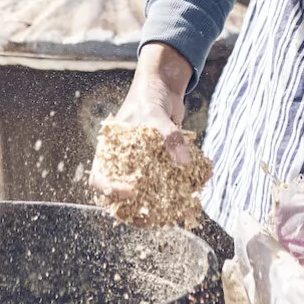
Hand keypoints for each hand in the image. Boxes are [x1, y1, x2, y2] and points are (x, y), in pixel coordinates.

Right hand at [88, 44, 198, 201]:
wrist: (164, 87)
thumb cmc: (148, 97)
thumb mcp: (154, 115)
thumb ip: (169, 138)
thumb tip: (186, 163)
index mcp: (109, 153)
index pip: (100, 180)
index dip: (111, 191)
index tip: (132, 191)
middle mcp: (123, 164)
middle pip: (125, 198)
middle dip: (143, 211)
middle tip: (161, 217)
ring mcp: (142, 168)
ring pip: (150, 196)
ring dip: (169, 203)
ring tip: (187, 205)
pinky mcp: (162, 167)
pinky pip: (171, 183)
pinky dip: (187, 185)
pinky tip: (203, 180)